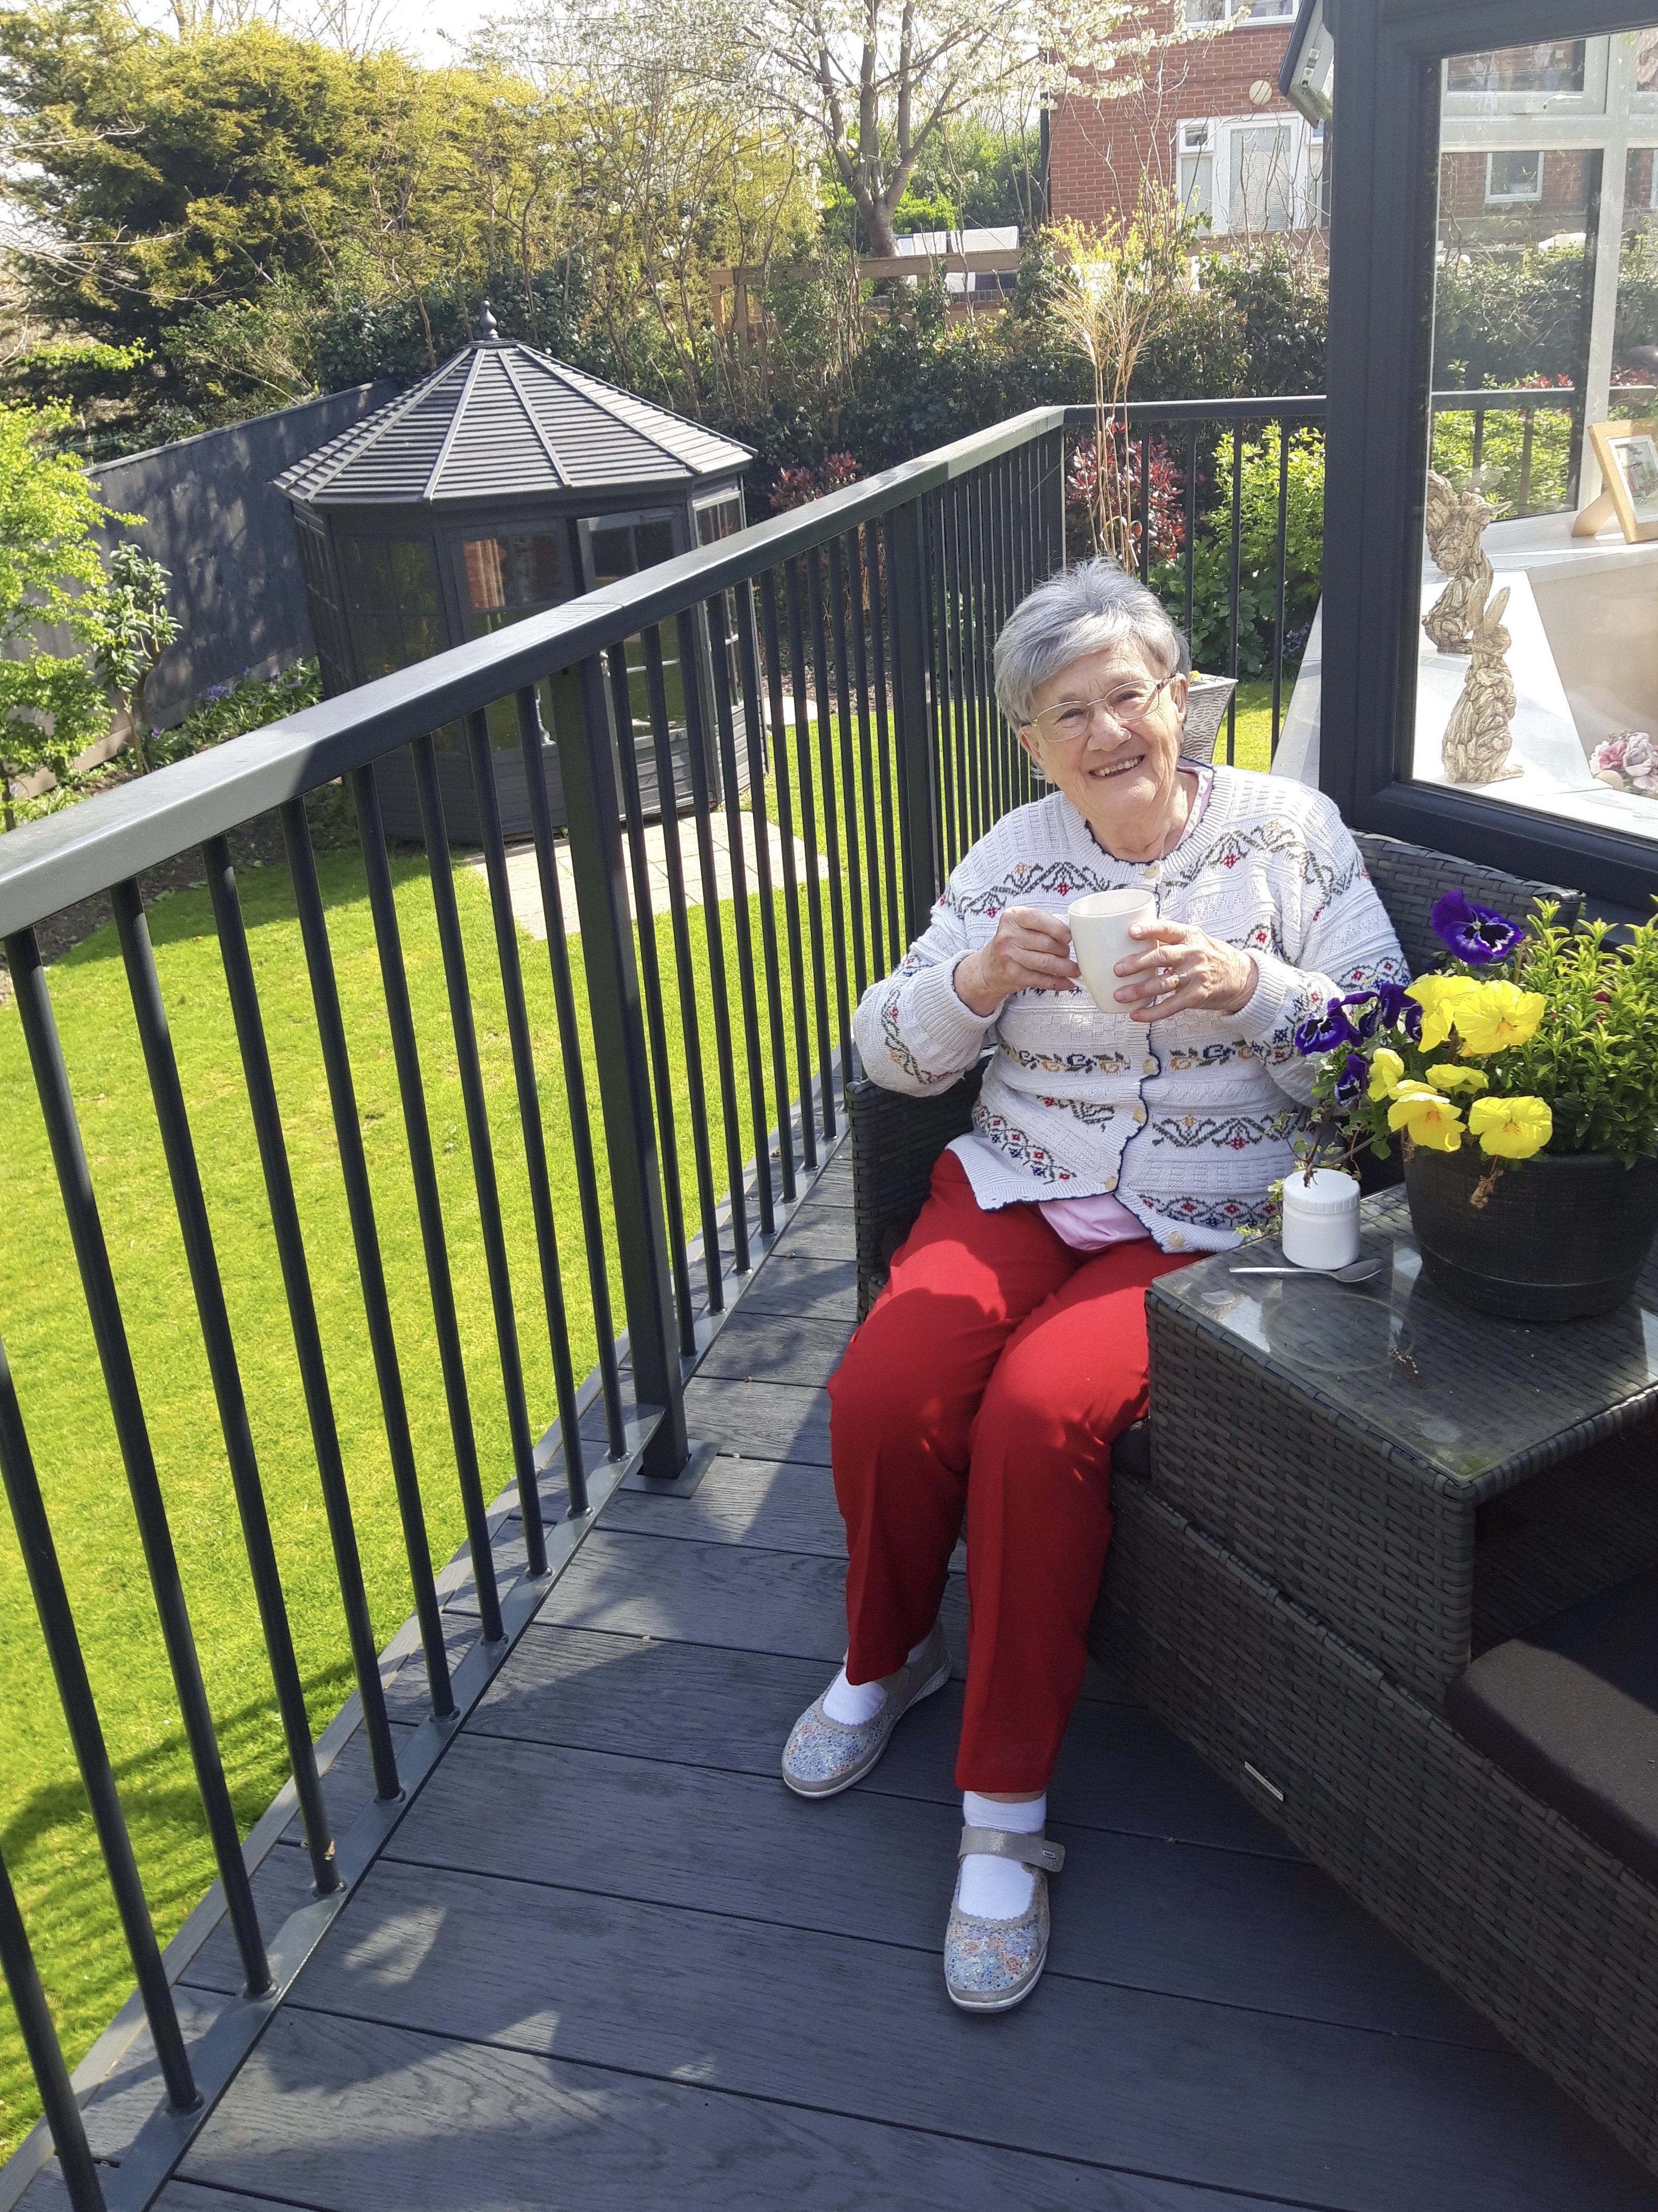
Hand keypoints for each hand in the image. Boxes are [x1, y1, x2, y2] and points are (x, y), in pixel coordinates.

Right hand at [954, 905, 1078, 1015]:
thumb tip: (1074, 933)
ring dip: (1066, 968)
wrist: (989, 967)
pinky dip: (1059, 982)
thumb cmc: (1013, 942)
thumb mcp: (1022, 925)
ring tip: (1074, 969)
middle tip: (1068, 954)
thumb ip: (1043, 924)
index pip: (1039, 919)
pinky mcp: (1013, 975)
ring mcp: (1009, 956)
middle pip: (1046, 943)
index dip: (1058, 929)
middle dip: (1064, 951)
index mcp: (1013, 917)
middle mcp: (1008, 935)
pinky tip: (1067, 981)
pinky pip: (1042, 979)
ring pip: (1047, 963)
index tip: (1069, 937)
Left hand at [1113, 919, 1257, 1022]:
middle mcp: (1193, 954)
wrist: (1241, 976)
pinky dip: (1151, 1013)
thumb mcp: (1195, 940)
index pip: (1167, 929)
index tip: (1131, 932)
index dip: (1149, 929)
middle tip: (1117, 970)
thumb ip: (1170, 939)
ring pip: (1163, 983)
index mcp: (1190, 936)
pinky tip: (1136, 1015)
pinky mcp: (1196, 996)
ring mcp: (1196, 976)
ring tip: (1120, 995)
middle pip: (1162, 957)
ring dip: (1139, 990)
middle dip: (1137, 963)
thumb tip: (1132, 938)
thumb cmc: (1209, 955)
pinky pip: (1170, 1006)